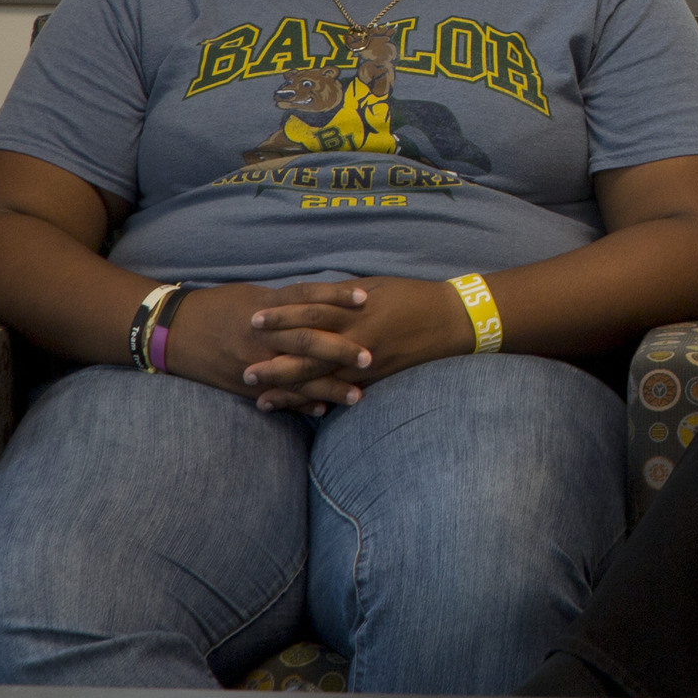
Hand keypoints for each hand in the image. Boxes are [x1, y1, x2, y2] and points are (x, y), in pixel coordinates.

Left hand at [167, 279, 470, 413]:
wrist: (452, 321)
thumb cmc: (412, 297)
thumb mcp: (374, 287)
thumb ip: (339, 297)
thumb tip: (307, 299)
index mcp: (355, 311)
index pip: (309, 313)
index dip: (280, 318)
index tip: (253, 320)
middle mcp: (357, 340)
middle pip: (309, 353)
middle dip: (276, 363)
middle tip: (245, 370)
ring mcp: (367, 364)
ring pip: (322, 380)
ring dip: (291, 391)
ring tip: (262, 399)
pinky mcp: (377, 380)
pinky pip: (342, 393)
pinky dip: (320, 401)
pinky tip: (301, 411)